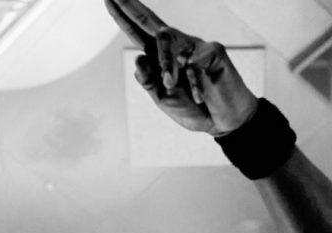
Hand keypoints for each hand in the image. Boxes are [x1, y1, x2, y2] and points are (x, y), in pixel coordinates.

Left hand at [105, 0, 258, 134]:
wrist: (223, 122)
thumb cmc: (194, 109)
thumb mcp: (163, 98)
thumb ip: (148, 80)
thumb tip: (137, 57)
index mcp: (160, 58)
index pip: (138, 33)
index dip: (123, 18)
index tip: (108, 0)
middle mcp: (175, 47)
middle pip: (149, 22)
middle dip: (131, 7)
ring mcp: (194, 46)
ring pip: (167, 43)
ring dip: (166, 65)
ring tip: (170, 84)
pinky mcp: (212, 50)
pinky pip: (193, 63)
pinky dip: (195, 84)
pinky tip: (200, 96)